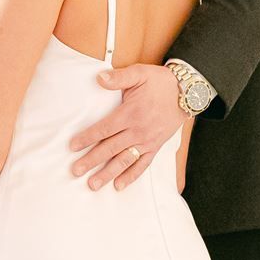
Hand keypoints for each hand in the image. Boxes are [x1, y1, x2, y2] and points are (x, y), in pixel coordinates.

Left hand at [68, 62, 184, 189]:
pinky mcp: (155, 147)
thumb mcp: (139, 73)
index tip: (73, 146)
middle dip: (91, 160)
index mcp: (131, 113)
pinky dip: (131, 176)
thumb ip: (119, 77)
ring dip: (108, 173)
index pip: (104, 128)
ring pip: (124, 160)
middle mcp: (138, 130)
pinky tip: (119, 186)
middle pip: (110, 148)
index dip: (87, 138)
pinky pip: (142, 165)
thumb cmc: (160, 82)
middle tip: (75, 171)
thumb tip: (99, 78)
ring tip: (93, 184)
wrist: (186, 92)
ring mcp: (147, 141)